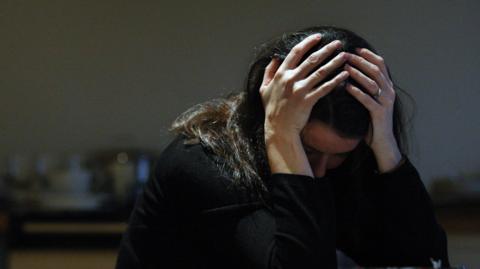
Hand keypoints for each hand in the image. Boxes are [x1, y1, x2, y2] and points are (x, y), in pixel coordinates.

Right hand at [260, 34, 348, 175]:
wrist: (278, 129)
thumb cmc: (271, 110)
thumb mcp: (263, 89)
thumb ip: (268, 73)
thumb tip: (274, 59)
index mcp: (281, 74)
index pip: (296, 52)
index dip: (308, 43)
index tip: (318, 37)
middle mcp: (290, 79)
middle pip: (312, 59)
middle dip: (326, 49)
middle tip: (338, 43)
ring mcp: (300, 90)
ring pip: (321, 72)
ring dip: (334, 62)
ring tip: (345, 56)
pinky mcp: (308, 100)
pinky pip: (325, 88)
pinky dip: (335, 80)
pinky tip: (344, 75)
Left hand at [344, 48, 401, 172]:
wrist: (383, 142)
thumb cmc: (373, 121)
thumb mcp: (371, 101)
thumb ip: (366, 88)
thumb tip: (351, 74)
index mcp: (387, 87)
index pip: (381, 65)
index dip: (369, 55)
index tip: (356, 48)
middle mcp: (389, 92)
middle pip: (376, 70)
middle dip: (360, 61)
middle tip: (346, 54)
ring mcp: (385, 102)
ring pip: (372, 83)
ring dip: (358, 73)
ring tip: (345, 67)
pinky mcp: (380, 113)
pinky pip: (367, 100)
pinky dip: (357, 92)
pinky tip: (347, 87)